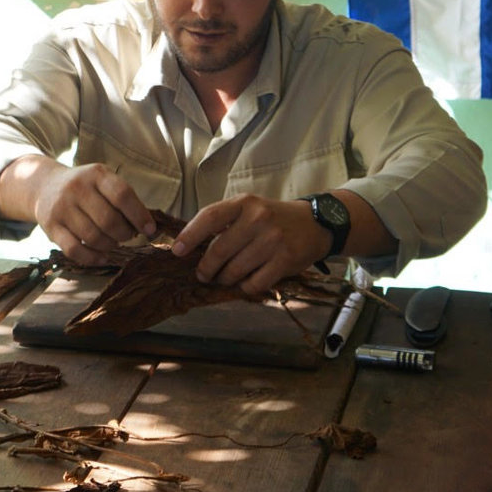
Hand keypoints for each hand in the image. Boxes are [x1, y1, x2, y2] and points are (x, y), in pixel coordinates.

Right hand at [33, 162, 155, 265]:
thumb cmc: (85, 187)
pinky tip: (103, 257)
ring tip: (114, 243)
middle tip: (127, 236)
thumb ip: (123, 199)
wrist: (45, 185)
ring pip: (93, 237)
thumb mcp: (103, 181)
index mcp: (96, 174)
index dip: (139, 215)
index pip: (122, 195)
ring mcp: (62, 207)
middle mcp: (77, 188)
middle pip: (109, 220)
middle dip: (124, 234)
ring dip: (110, 246)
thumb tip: (148, 228)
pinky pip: (74, 250)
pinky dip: (92, 258)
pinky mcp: (50, 226)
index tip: (150, 230)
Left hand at [170, 195, 321, 295]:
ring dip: (225, 279)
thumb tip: (190, 244)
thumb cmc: (273, 218)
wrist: (314, 223)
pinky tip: (246, 282)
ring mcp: (272, 240)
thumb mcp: (249, 208)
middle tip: (203, 274)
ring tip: (225, 278)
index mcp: (244, 203)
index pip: (209, 217)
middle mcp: (258, 218)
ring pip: (234, 271)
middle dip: (206, 268)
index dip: (189, 236)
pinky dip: (245, 287)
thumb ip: (223, 221)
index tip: (177, 251)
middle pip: (219, 251)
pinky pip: (253, 284)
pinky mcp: (285, 261)